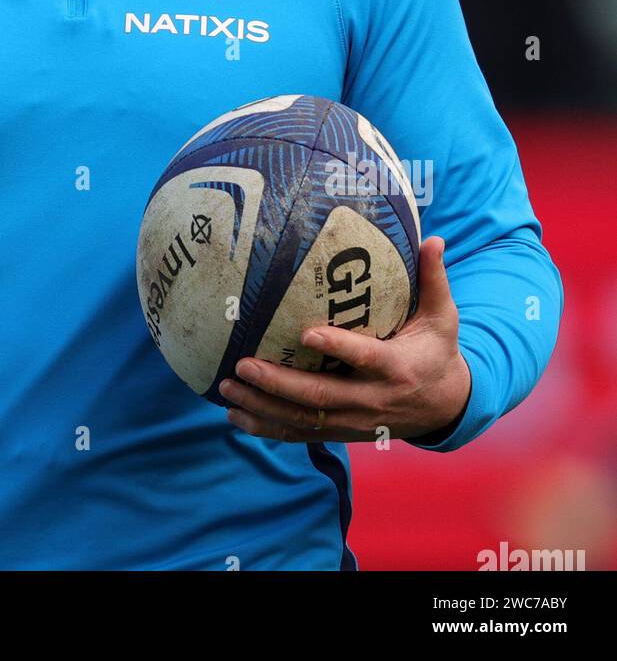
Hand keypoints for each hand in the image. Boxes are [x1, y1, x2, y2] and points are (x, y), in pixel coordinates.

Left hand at [219, 236, 471, 442]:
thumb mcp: (443, 319)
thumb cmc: (437, 353)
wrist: (446, 409)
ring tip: (227, 388)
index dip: (337, 347)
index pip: (365, 359)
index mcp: (396, 368)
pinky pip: (300, 435)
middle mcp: (372, 400)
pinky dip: (267, 428)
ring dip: (262, 407)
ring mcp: (354, 421)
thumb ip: (434, 280)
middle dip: (278, 384)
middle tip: (242, 365)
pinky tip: (235, 418)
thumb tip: (432, 238)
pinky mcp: (342, 432)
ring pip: (304, 420)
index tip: (305, 333)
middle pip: (321, 396)